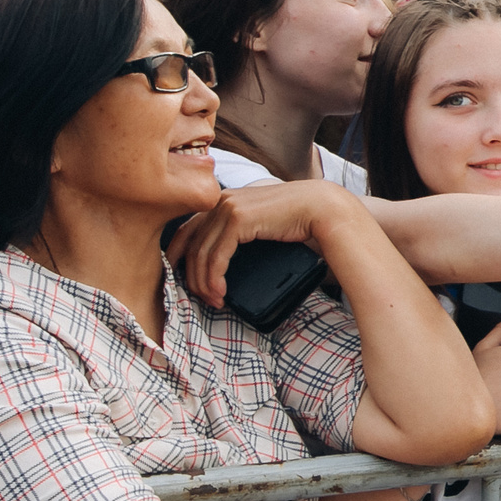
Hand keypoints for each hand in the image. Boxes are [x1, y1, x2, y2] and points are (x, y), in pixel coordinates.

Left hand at [167, 181, 360, 308]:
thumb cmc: (297, 219)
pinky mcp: (238, 218)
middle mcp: (221, 200)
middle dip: (191, 276)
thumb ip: (239, 231)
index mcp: (224, 200)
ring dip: (204, 282)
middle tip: (202, 298)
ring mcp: (228, 207)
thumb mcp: (260, 224)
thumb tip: (221, 259)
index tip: (181, 279)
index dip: (178, 256)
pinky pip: (216, 255)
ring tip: (215, 300)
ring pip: (201, 253)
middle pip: (191, 244)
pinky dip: (214, 278)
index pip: (187, 229)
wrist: (322, 208)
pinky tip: (220, 292)